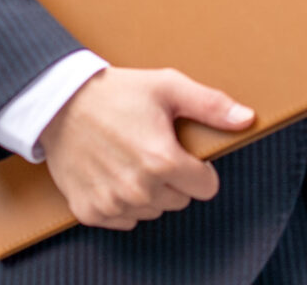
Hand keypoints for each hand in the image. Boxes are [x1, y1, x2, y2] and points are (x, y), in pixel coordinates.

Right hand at [37, 67, 252, 229]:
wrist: (59, 103)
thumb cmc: (116, 92)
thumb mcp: (168, 87)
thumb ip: (211, 105)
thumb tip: (247, 119)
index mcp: (162, 160)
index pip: (206, 187)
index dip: (200, 168)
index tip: (182, 151)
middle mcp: (138, 189)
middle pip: (180, 200)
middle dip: (174, 179)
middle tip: (152, 148)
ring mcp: (112, 203)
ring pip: (152, 211)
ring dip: (148, 192)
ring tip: (130, 158)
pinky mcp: (90, 211)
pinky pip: (123, 220)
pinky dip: (121, 202)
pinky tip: (113, 174)